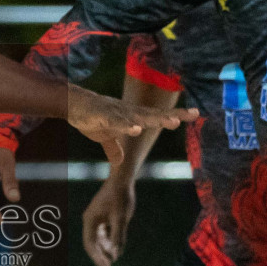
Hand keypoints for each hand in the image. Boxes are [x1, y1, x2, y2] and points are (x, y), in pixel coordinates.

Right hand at [66, 86, 193, 169]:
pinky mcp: (101, 116)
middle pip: (155, 115)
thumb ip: (113, 148)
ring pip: (139, 117)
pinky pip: (115, 121)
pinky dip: (125, 125)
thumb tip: (119, 161)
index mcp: (131, 117)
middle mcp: (128, 113)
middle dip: (173, 116)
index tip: (196, 113)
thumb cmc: (89, 117)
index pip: (157, 117)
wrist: (70, 104)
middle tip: (193, 114)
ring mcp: (116, 114)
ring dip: (156, 120)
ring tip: (172, 122)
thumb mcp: (104, 136)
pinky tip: (135, 129)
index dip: (176, 116)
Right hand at [82, 178, 134, 265]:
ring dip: (105, 248)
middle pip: (92, 243)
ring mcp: (96, 217)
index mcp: (90, 221)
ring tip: (114, 258)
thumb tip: (115, 254)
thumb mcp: (121, 219)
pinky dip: (109, 239)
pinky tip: (117, 246)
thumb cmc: (120, 198)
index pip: (90, 245)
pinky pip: (103, 232)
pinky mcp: (102, 215)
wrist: (122, 179)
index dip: (98, 258)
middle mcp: (90, 220)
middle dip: (100, 255)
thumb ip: (117, 237)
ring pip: (98, 238)